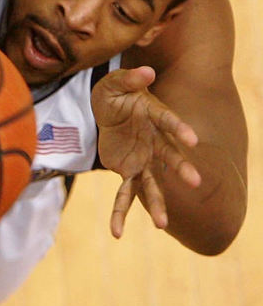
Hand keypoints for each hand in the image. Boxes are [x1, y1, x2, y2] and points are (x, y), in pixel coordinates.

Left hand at [92, 66, 201, 236]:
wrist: (108, 110)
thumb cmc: (115, 94)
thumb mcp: (113, 84)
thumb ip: (128, 79)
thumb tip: (145, 72)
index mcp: (155, 117)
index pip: (169, 121)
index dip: (180, 129)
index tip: (193, 139)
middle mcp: (155, 142)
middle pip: (170, 156)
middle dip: (181, 168)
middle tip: (196, 182)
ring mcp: (143, 159)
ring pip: (152, 184)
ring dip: (157, 204)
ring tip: (162, 226)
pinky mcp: (128, 171)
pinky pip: (125, 195)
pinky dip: (120, 213)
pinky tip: (116, 233)